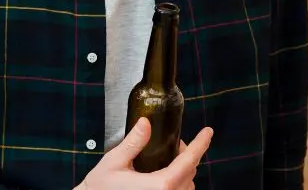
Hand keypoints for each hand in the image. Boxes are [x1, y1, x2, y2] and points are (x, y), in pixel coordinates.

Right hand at [78, 117, 212, 189]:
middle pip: (190, 174)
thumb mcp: (114, 162)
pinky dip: (178, 185)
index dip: (201, 144)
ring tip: (171, 160)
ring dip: (183, 172)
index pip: (188, 162)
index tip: (208, 132)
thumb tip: (146, 123)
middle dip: (188, 156)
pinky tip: (166, 177)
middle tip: (176, 144)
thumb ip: (133, 143)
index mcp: (160, 187)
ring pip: (187, 188)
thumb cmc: (99, 189)